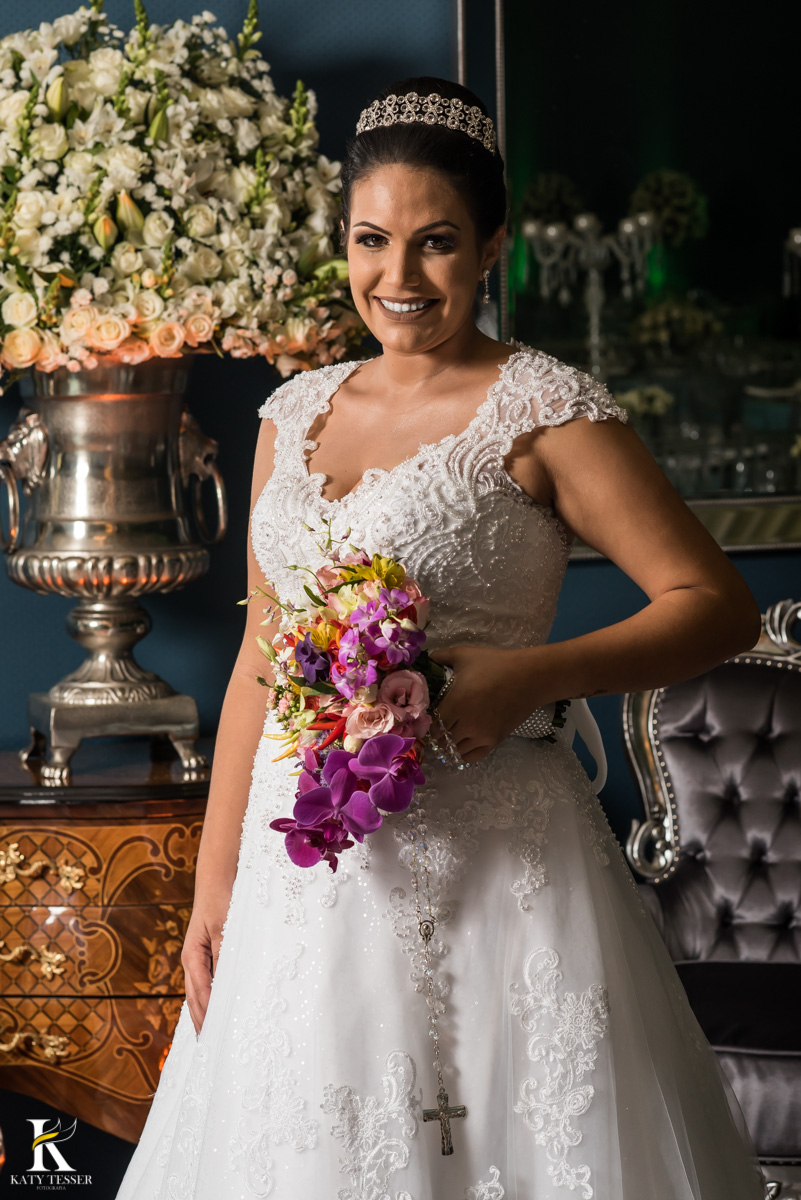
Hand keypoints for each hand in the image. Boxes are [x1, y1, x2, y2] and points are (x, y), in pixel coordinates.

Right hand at [181, 889, 231, 1035]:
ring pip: (199, 991)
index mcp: (192, 956)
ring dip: (204, 1012)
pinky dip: (211, 997)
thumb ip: (222, 954)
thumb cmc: (221, 899)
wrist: (218, 877)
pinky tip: (219, 1007)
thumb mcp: (223, 927)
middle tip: (211, 1047)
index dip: (206, 1015)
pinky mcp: (208, 952)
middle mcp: (192, 960)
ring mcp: (198, 957)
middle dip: (202, 1021)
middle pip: (194, 997)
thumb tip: (224, 984)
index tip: (214, 1036)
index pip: (200, 993)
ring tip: (212, 1035)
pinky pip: (208, 980)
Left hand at [427, 643, 550, 763]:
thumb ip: (442, 656)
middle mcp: (466, 724)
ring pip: (455, 750)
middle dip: (439, 734)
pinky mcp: (494, 741)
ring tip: (452, 733)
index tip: (431, 716)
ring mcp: (481, 735)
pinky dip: (463, 752)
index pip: (433, 725)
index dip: (429, 722)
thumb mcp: (465, 655)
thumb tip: (428, 658)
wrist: (529, 677)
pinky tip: (463, 742)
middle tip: (439, 725)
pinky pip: (471, 757)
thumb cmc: (495, 664)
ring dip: (450, 743)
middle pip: (442, 740)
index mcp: (456, 703)